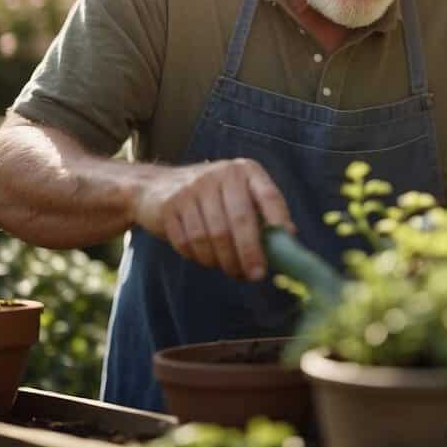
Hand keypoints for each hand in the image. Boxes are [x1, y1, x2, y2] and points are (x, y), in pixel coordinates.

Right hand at [132, 158, 294, 280]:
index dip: (279, 223)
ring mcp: (192, 188)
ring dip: (224, 260)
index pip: (269, 196)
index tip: (285, 251)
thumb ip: (262, 213)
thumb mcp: (239, 194)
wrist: (157, 186)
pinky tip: (208, 260)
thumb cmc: (211, 197)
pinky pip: (189, 241)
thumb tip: (289, 239)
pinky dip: (200, 257)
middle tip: (256, 275)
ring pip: (213, 235)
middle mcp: (220, 174)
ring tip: (231, 270)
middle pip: (240, 220)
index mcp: (245, 170)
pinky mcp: (170, 206)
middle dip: (249, 253)